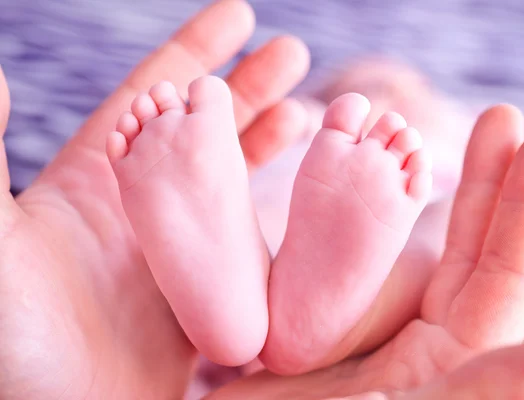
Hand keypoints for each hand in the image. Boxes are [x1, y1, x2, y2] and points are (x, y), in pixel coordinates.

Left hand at [0, 0, 308, 397]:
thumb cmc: (11, 344)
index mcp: (98, 182)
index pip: (154, 96)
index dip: (194, 51)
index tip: (237, 15)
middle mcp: (142, 207)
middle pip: (205, 127)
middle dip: (246, 85)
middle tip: (291, 50)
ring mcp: (177, 248)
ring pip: (233, 178)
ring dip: (269, 139)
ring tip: (312, 106)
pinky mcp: (203, 288)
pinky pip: (248, 237)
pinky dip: (279, 208)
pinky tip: (310, 190)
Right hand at [207, 104, 523, 398]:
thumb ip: (490, 393)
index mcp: (451, 365)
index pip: (503, 279)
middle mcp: (427, 346)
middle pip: (473, 254)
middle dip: (493, 183)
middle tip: (507, 117)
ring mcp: (385, 332)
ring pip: (428, 251)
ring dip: (445, 190)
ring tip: (452, 135)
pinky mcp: (337, 322)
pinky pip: (368, 257)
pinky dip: (377, 211)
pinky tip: (380, 175)